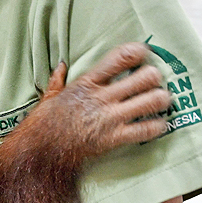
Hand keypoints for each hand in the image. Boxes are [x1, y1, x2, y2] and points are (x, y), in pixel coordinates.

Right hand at [39, 42, 170, 154]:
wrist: (40, 151)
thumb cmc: (43, 124)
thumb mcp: (49, 97)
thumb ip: (58, 81)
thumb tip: (61, 66)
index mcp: (87, 83)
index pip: (121, 57)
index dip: (139, 52)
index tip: (144, 53)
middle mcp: (102, 98)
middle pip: (145, 77)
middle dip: (154, 78)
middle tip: (154, 82)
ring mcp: (109, 118)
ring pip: (152, 101)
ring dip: (161, 100)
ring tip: (160, 102)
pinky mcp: (113, 138)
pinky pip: (146, 130)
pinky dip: (157, 127)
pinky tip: (158, 126)